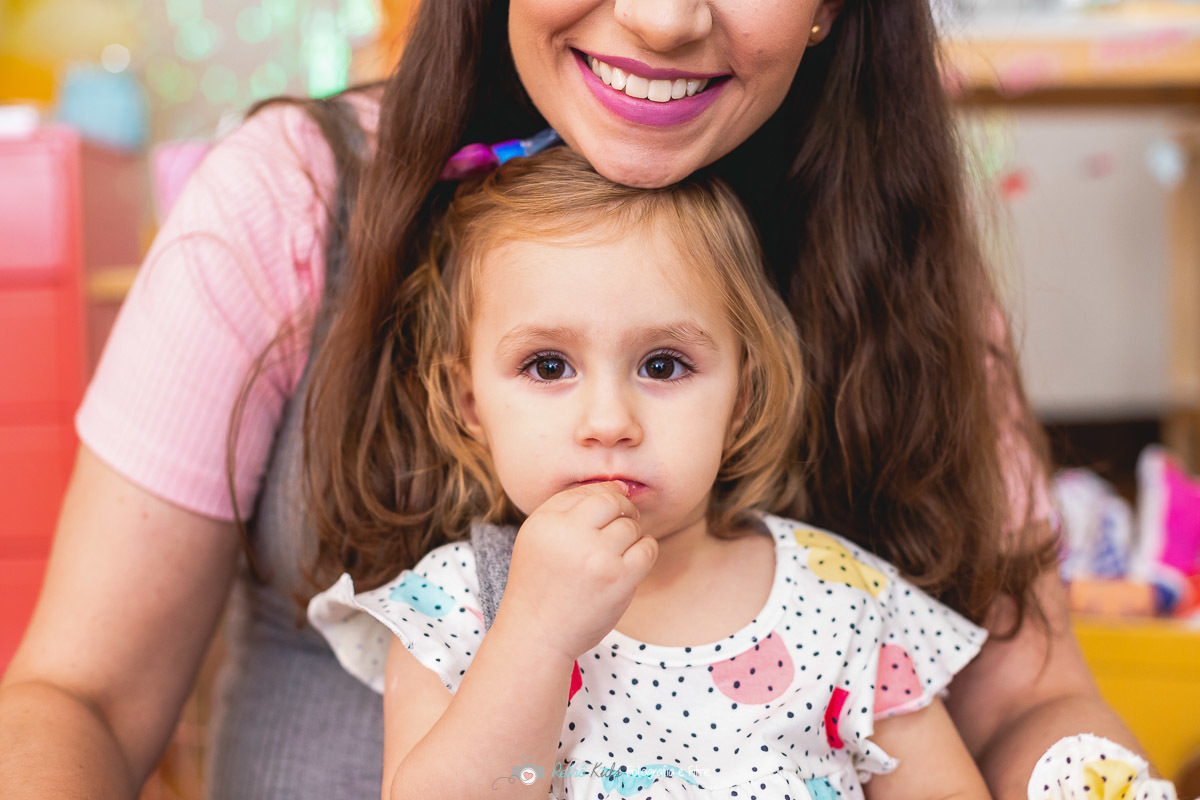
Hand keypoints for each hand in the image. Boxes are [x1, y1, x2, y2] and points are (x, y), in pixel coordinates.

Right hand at [493, 481, 658, 664]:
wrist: (538, 634)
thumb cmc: (540, 584)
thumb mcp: (537, 536)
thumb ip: (569, 506)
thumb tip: (619, 486)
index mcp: (546, 521)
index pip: (589, 492)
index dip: (605, 497)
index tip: (610, 509)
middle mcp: (570, 535)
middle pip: (613, 504)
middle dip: (622, 511)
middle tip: (619, 525)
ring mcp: (597, 557)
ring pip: (632, 527)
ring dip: (630, 536)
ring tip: (615, 552)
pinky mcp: (619, 579)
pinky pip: (647, 548)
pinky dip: (644, 551)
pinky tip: (630, 562)